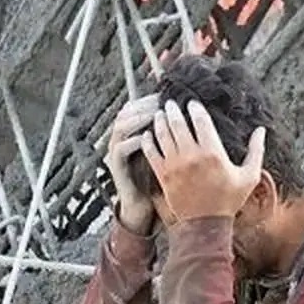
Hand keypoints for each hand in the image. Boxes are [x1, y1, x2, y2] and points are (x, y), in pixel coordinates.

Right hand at [104, 94, 159, 233]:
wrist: (141, 208)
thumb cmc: (155, 182)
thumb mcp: (163, 154)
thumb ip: (168, 136)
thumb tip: (186, 117)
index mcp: (132, 134)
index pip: (135, 107)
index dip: (147, 99)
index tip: (165, 95)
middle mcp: (121, 141)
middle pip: (125, 112)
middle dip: (143, 105)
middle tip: (160, 102)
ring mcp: (116, 154)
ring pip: (121, 127)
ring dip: (137, 119)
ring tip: (154, 116)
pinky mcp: (117, 168)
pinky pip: (121, 150)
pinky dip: (133, 142)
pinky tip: (147, 138)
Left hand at [140, 99, 264, 222]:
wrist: (205, 224)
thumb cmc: (229, 200)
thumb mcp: (249, 176)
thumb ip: (256, 151)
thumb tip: (261, 130)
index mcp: (213, 153)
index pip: (200, 120)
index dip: (195, 108)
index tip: (192, 103)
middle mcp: (192, 156)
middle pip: (178, 123)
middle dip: (173, 110)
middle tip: (171, 103)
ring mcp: (175, 166)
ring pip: (162, 135)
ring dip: (160, 121)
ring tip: (160, 114)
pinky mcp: (163, 176)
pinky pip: (151, 152)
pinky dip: (148, 141)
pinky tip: (147, 134)